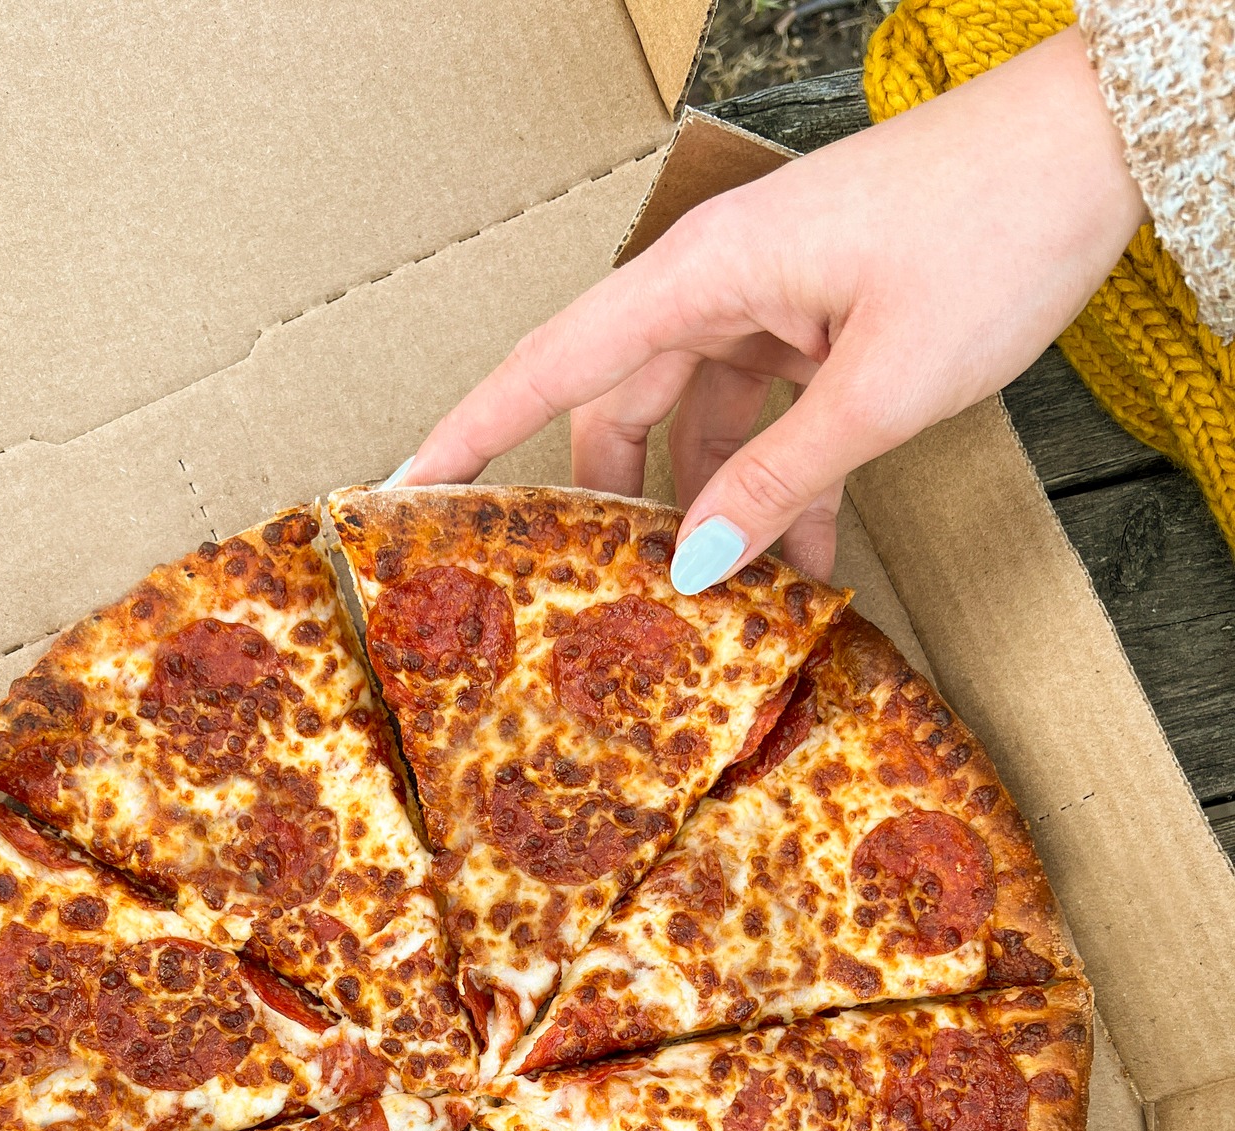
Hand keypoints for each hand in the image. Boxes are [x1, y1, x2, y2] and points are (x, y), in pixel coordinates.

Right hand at [396, 28, 1146, 584]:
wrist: (1098, 149)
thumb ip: (780, 479)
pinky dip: (777, 484)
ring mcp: (769, 299)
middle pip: (619, 408)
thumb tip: (698, 565)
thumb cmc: (992, 230)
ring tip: (716, 609)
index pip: (550, 365)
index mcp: (701, 275)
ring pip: (700, 424)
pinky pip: (769, 414)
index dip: (470, 434)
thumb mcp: (881, 387)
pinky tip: (802, 562)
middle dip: (606, 506)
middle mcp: (717, 283)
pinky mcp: (819, 317)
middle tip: (585, 600)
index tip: (404, 492)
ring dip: (711, 512)